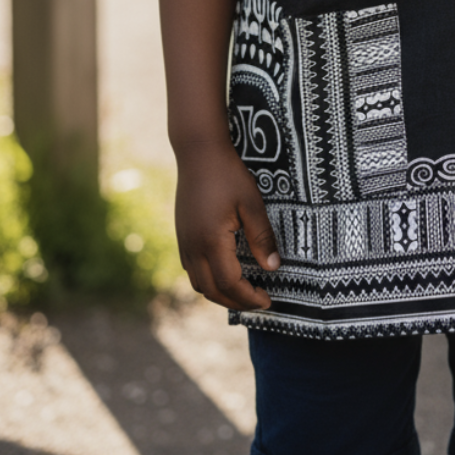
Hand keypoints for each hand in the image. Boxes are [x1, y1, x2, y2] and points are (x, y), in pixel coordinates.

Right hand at [174, 139, 280, 310]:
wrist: (199, 153)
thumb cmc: (228, 175)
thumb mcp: (251, 203)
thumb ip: (262, 237)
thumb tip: (273, 268)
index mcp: (211, 241)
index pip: (230, 283)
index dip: (249, 297)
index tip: (268, 299)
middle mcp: (193, 248)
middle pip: (212, 290)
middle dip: (236, 302)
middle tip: (258, 300)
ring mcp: (184, 243)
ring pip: (199, 283)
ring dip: (221, 293)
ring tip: (244, 291)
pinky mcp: (181, 236)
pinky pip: (192, 270)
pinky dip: (209, 280)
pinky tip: (225, 272)